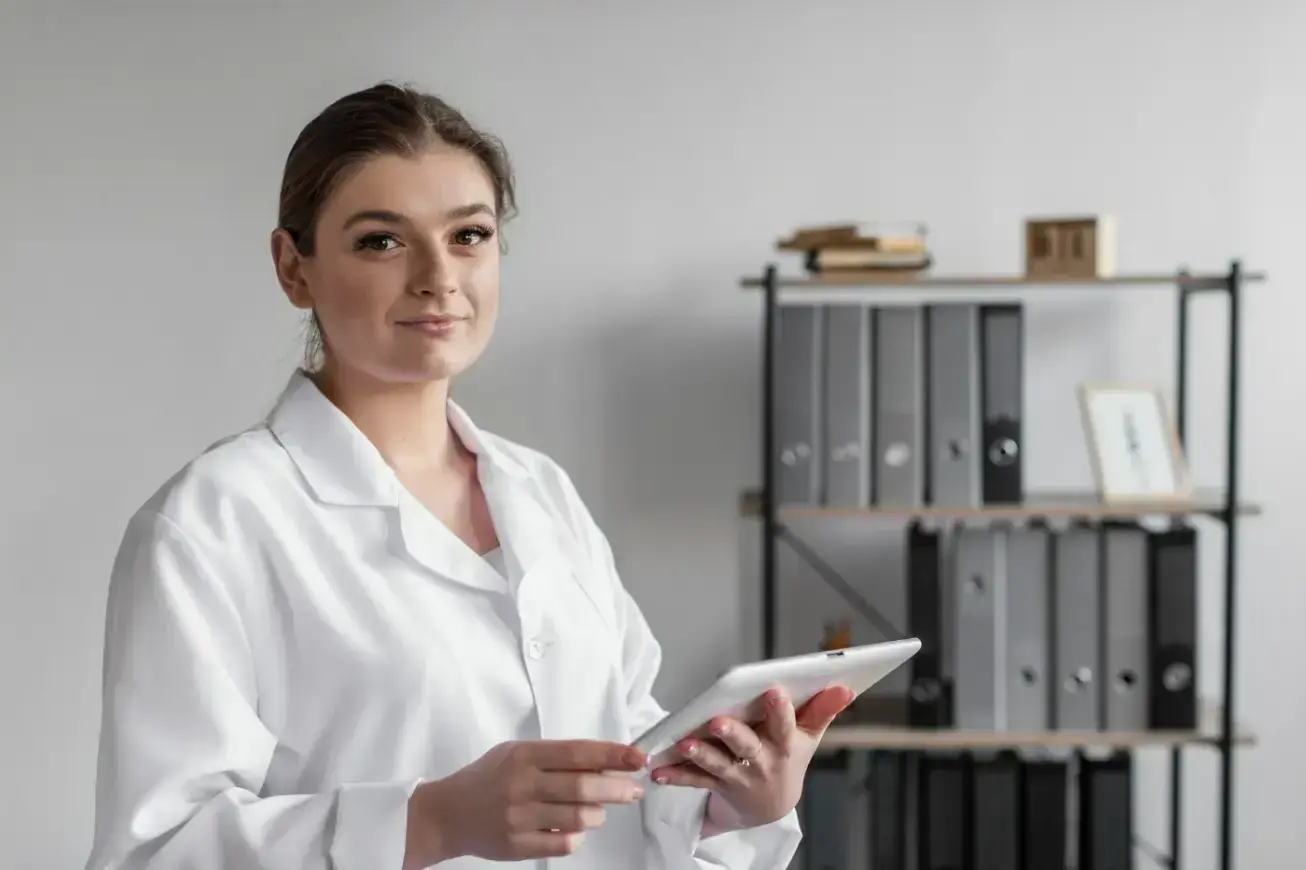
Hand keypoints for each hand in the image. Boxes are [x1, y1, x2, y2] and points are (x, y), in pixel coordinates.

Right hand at [405, 739, 647, 865]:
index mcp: (524, 756)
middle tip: (634, 789)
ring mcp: (519, 818)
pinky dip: (577, 836)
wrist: (447, 813)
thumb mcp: (516, 754)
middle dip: (617, 788)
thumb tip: (605, 762)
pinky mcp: (517, 846)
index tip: (637, 757)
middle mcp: (522, 785)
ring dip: (597, 814)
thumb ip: (556, 757)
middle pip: (583, 786)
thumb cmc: (489, 778)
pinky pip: (564, 843)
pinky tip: (572, 828)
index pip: (577, 752)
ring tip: (596, 810)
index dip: (611, 754)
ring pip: (579, 817)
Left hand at [649, 685, 853, 830]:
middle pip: (747, 747)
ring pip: (718, 765)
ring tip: (684, 744)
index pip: (785, 725)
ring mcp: (738, 775)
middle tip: (718, 721)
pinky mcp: (716, 784)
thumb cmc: (788, 757)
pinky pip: (695, 780)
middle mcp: (761, 762)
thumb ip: (823, 710)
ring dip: (700, 755)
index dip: (780, 710)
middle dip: (733, 734)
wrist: (771, 805)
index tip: (774, 690)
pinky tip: (659, 770)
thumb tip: (845, 686)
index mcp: (785, 745)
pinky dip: (677, 775)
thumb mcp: (810, 737)